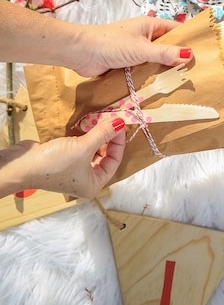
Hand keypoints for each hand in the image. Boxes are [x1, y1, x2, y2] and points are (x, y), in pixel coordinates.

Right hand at [0, 117, 125, 198]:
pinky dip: (85, 137)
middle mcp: (85, 180)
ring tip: (100, 121)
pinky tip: (87, 126)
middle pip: (105, 156)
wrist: (22, 165)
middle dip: (108, 138)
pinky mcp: (64, 160)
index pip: (114, 161)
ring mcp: (74, 170)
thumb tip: (121, 122)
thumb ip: (103, 134)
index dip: (118, 142)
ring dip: (97, 136)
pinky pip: (81, 147)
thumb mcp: (83, 147)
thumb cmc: (55, 163)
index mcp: (93, 184)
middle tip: (110, 120)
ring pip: (93, 151)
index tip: (119, 123)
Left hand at [74, 16, 192, 76]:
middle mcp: (144, 37)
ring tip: (183, 84)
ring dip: (164, 72)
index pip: (175, 30)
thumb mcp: (141, 49)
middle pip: (167, 48)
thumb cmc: (110, 44)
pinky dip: (151, 79)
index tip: (203, 53)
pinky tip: (162, 90)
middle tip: (196, 73)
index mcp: (150, 26)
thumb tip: (188, 55)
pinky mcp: (127, 65)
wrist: (81, 53)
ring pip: (156, 62)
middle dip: (178, 59)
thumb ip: (165, 53)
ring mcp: (136, 52)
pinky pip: (144, 72)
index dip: (188, 40)